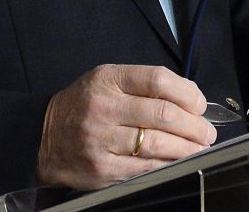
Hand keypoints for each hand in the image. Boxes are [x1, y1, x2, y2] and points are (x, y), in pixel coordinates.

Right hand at [36, 64, 217, 190]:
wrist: (42, 137)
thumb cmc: (83, 106)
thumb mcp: (106, 81)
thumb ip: (143, 86)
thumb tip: (190, 99)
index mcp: (108, 79)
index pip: (157, 79)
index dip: (187, 92)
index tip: (199, 104)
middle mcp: (104, 107)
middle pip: (163, 113)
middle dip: (194, 125)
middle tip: (206, 132)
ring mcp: (101, 140)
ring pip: (157, 144)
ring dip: (187, 148)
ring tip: (199, 148)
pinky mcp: (101, 169)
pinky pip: (144, 168)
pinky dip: (167, 166)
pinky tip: (178, 162)